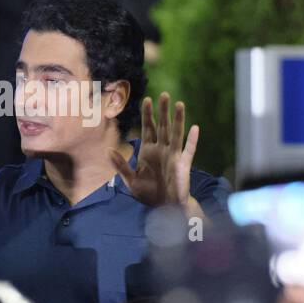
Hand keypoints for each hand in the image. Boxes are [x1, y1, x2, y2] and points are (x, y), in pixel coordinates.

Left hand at [110, 93, 199, 211]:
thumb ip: (121, 166)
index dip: (148, 114)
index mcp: (149, 151)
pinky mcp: (183, 165)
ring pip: (176, 133)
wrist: (163, 208)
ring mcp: (173, 155)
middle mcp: (162, 149)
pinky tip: (195, 128)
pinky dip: (192, 140)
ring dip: (178, 119)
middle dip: (163, 111)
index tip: (147, 99)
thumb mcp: (130, 180)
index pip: (148, 128)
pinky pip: (188, 150)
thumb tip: (108, 151)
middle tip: (164, 94)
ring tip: (179, 104)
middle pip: (163, 126)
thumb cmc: (148, 193)